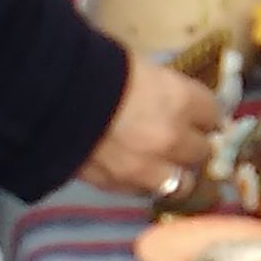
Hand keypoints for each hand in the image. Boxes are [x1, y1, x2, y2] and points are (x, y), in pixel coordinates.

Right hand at [78, 61, 223, 198]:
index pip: (213, 114)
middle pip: (203, 150)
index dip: (205, 114)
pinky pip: (145, 191)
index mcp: (181, 101)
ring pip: (182, 183)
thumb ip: (166, 90)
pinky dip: (145, 182)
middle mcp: (171, 139)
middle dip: (194, 143)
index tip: (201, 115)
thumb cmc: (94, 69)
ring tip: (164, 163)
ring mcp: (147, 168)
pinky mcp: (119, 185)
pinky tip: (136, 170)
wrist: (47, 96)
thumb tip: (179, 101)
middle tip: (183, 137)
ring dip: (177, 172)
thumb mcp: (142, 69)